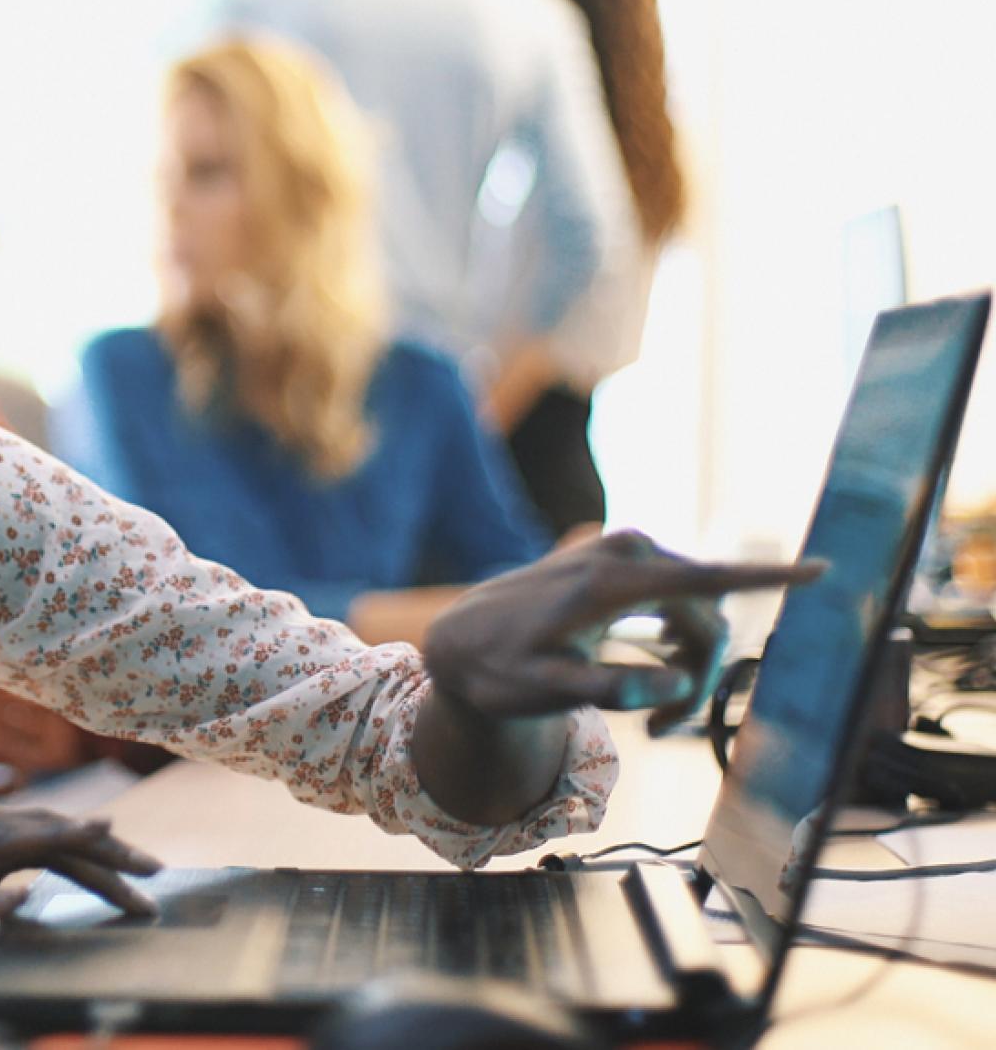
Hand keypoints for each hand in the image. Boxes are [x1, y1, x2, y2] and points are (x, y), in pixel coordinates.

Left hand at [423, 530, 822, 734]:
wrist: (461, 642)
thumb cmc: (500, 672)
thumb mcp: (546, 691)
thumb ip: (607, 688)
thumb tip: (673, 686)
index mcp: (611, 582)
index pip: (706, 578)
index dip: (769, 577)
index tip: (824, 570)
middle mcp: (624, 554)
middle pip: (708, 619)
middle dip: (701, 677)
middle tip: (663, 734)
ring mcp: (623, 552)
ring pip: (697, 616)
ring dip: (689, 667)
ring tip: (650, 721)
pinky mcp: (621, 560)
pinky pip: (678, 604)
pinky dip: (675, 646)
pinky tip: (650, 682)